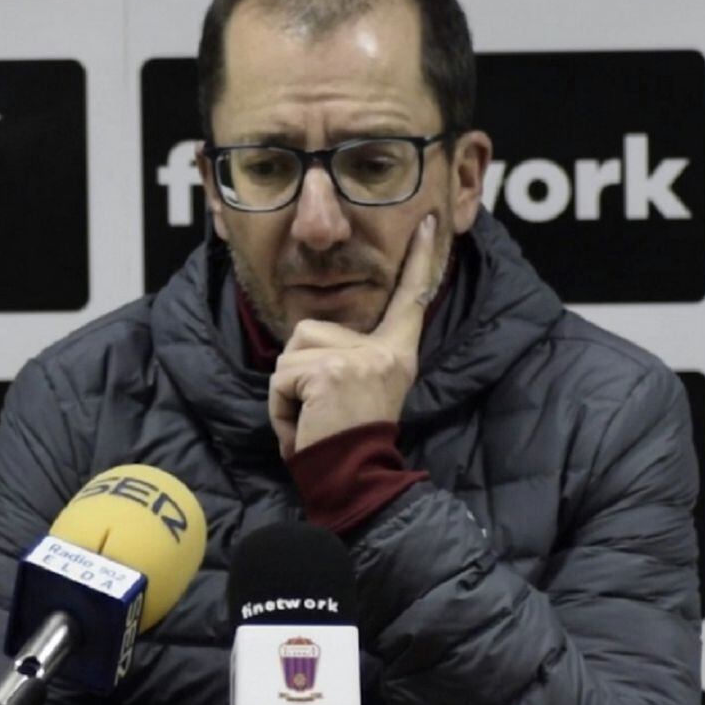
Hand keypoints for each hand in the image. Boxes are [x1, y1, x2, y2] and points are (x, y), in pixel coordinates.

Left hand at [268, 213, 437, 459]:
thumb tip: (306, 343)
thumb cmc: (349, 446)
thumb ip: (346, 360)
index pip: (408, 301)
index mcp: (396, 354)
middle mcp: (384, 351)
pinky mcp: (329, 372)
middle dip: (297, 374)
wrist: (355, 481)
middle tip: (320, 414)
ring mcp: (358, 359)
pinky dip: (279, 408)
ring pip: (290, 353)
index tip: (426, 222)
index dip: (418, 261)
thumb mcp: (359, 394)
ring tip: (311, 422)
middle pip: (310, 331)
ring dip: (285, 393)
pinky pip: (280, 378)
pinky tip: (304, 429)